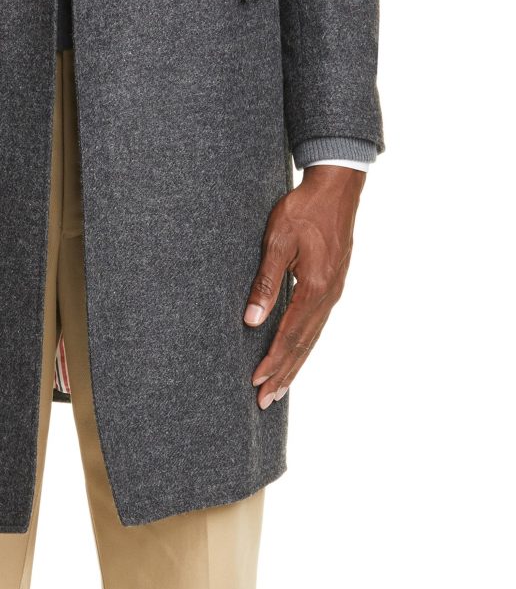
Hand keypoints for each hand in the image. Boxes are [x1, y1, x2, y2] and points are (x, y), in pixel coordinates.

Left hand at [243, 165, 365, 407]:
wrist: (337, 188)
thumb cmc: (304, 209)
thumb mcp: (278, 241)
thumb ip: (266, 281)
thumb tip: (251, 319)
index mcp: (316, 288)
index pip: (290, 335)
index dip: (272, 361)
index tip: (255, 383)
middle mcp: (329, 296)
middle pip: (303, 344)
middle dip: (283, 373)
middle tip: (265, 401)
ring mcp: (335, 291)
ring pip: (312, 337)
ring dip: (295, 363)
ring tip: (279, 388)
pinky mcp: (334, 284)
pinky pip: (317, 324)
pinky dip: (305, 344)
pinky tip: (297, 352)